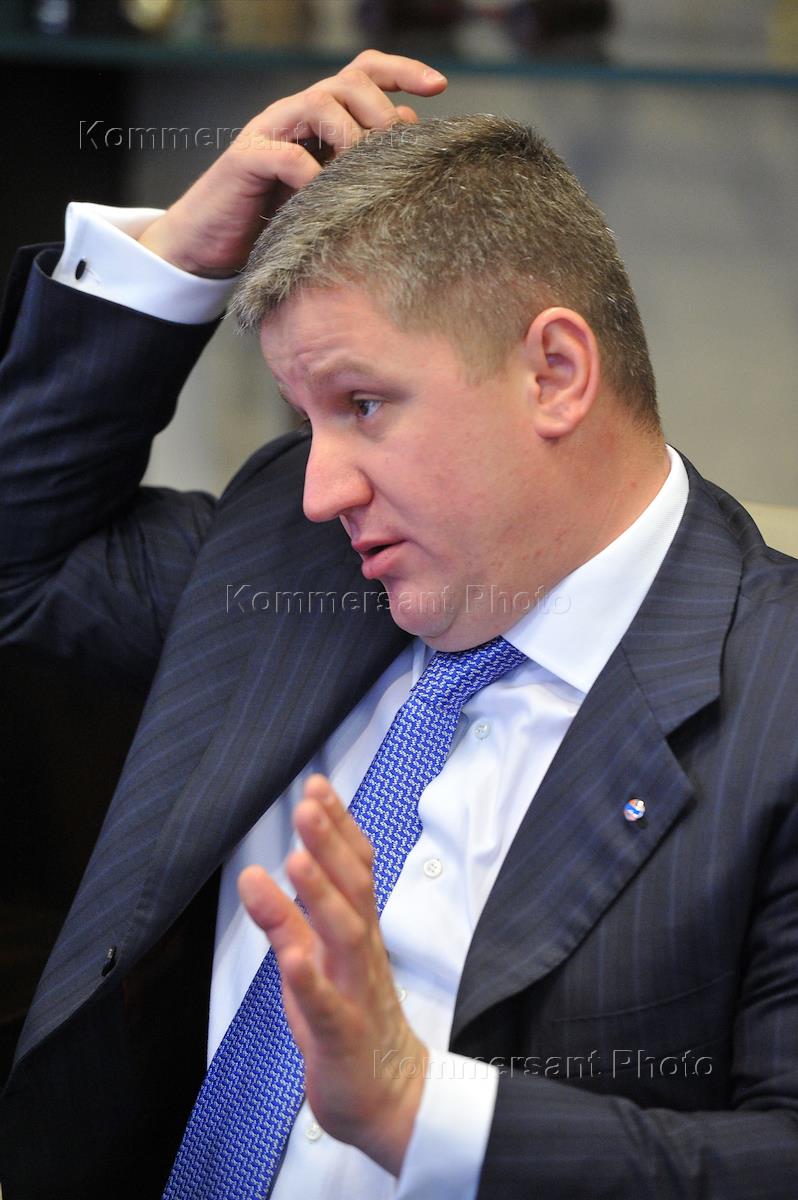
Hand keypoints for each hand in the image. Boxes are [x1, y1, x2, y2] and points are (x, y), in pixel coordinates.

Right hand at [138, 50, 446, 277]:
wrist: (208, 242)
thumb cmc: (273, 220)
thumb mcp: (327, 193)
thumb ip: (361, 169)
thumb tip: (412, 152)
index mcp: (320, 118)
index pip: (365, 72)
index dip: (402, 72)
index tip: (439, 88)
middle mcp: (295, 115)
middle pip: (349, 81)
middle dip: (382, 111)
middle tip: (394, 152)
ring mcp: (269, 132)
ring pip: (319, 102)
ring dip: (351, 135)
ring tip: (360, 173)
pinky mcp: (246, 161)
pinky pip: (285, 154)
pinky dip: (310, 173)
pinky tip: (321, 199)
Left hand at [238, 774, 428, 1176]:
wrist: (389, 1097)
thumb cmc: (348, 1017)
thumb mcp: (315, 958)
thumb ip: (293, 914)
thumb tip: (262, 870)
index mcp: (357, 930)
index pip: (355, 868)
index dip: (338, 827)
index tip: (317, 786)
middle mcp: (361, 952)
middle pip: (353, 890)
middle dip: (330, 845)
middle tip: (308, 804)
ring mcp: (355, 991)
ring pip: (345, 937)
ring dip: (321, 896)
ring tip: (295, 861)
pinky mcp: (341, 1035)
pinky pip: (327, 1006)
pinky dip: (310, 981)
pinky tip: (291, 958)